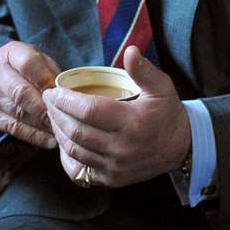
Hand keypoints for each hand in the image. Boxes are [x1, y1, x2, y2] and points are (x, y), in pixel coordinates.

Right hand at [0, 41, 60, 148]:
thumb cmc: (22, 69)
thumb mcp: (36, 60)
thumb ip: (51, 72)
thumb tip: (70, 93)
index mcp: (10, 53)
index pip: (29, 64)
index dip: (47, 80)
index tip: (63, 94)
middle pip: (22, 92)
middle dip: (46, 107)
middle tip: (66, 118)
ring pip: (19, 113)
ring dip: (44, 124)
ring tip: (63, 130)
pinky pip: (15, 129)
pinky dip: (36, 136)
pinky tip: (51, 139)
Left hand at [44, 47, 190, 188]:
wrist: (181, 148)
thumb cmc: (167, 114)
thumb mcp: (162, 87)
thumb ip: (143, 70)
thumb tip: (130, 50)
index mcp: (132, 123)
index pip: (89, 110)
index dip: (66, 100)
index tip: (53, 90)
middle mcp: (122, 148)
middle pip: (76, 131)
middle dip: (56, 114)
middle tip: (47, 100)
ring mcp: (115, 167)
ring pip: (74, 150)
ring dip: (58, 132)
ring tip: (52, 115)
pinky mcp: (111, 179)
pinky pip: (79, 169)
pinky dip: (66, 154)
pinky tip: (62, 139)